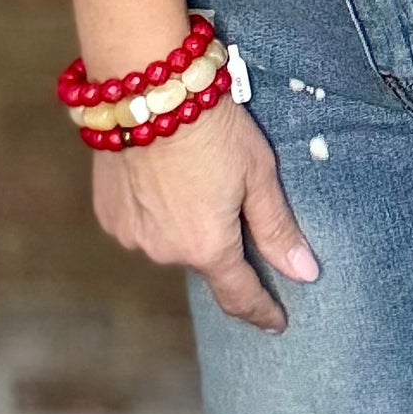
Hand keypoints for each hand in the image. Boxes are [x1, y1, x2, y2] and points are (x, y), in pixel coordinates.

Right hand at [91, 98, 319, 332]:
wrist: (147, 90)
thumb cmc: (213, 128)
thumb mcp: (258, 174)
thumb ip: (278, 229)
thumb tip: (305, 274)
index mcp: (207, 247)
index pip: (238, 296)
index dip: (261, 311)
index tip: (276, 323)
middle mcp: (165, 252)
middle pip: (203, 258)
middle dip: (219, 239)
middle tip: (227, 196)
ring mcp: (131, 235)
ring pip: (170, 240)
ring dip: (184, 223)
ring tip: (191, 177)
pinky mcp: (107, 213)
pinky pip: (141, 223)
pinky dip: (155, 209)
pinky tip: (162, 176)